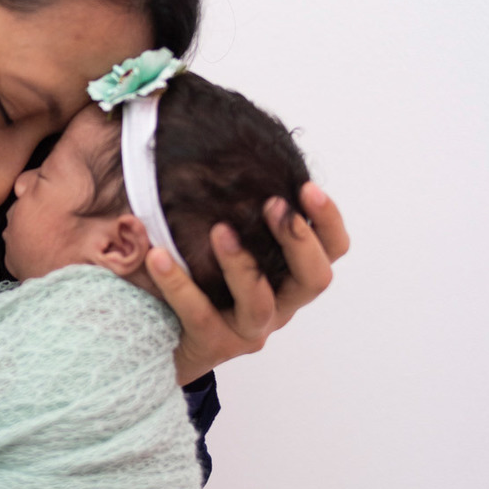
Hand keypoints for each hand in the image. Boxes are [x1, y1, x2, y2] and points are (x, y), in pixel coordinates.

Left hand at [154, 181, 349, 385]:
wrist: (165, 340)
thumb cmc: (202, 278)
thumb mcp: (227, 241)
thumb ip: (237, 207)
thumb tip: (217, 144)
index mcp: (291, 277)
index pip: (332, 250)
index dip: (328, 221)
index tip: (306, 187)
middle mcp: (280, 305)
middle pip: (314, 279)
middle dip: (297, 239)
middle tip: (273, 204)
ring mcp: (248, 329)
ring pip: (259, 302)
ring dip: (242, 263)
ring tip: (219, 230)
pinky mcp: (213, 344)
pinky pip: (199, 315)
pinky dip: (179, 283)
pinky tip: (157, 255)